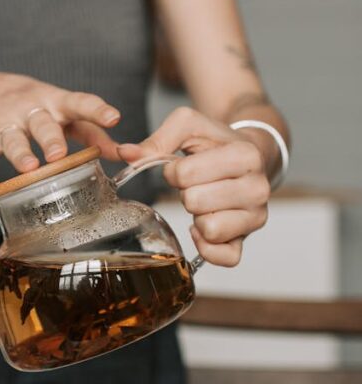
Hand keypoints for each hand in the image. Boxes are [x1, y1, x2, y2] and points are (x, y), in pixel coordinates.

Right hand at [0, 72, 122, 175]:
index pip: (80, 104)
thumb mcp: (68, 117)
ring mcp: (7, 122)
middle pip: (44, 125)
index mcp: (58, 103)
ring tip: (25, 167)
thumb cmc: (42, 108)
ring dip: (18, 153)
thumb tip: (128, 156)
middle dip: (51, 140)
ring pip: (13, 139)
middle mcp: (33, 110)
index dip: (98, 110)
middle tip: (58, 155)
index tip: (114, 117)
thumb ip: (95, 136)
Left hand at [118, 107, 269, 266]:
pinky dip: (207, 246)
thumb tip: (125, 154)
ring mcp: (255, 217)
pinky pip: (224, 257)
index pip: (185, 174)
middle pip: (194, 202)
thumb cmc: (217, 142)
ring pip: (208, 229)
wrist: (250, 157)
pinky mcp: (248, 239)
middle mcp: (258, 188)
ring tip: (205, 201)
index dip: (175, 170)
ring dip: (197, 216)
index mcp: (246, 155)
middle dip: (186, 192)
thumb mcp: (190, 126)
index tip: (187, 165)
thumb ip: (158, 139)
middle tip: (198, 184)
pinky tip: (203, 226)